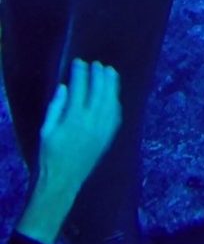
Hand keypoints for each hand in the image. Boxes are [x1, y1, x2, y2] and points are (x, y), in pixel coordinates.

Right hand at [17, 59, 121, 243]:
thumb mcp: (46, 131)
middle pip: (100, 92)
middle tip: (97, 64)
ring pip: (111, 102)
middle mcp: (91, 123)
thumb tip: (65, 87)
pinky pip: (116, 116)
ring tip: (110, 71)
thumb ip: (56, 108)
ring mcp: (103, 130)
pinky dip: (116, 102)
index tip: (79, 62)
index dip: (80, 73)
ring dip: (111, 85)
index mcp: (74, 120)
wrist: (63, 181)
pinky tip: (114, 94)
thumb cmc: (50, 155)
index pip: (80, 89)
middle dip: (99, 75)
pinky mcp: (108, 138)